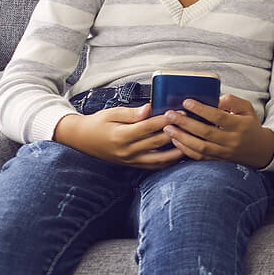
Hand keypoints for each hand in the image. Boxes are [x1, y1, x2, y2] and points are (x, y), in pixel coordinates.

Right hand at [53, 104, 181, 168]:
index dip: (165, 120)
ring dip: (177, 151)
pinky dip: (168, 162)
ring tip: (192, 141)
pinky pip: (154, 166)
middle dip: (176, 132)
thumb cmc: (98, 123)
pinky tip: (181, 154)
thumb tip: (149, 108)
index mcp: (121, 136)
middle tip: (191, 124)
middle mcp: (127, 151)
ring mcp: (130, 160)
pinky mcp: (133, 165)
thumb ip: (131, 112)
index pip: (148, 127)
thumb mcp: (111, 113)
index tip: (179, 112)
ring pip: (159, 159)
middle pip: (157, 142)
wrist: (82, 139)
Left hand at [162, 94, 273, 168]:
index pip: (218, 117)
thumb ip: (231, 101)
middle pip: (206, 132)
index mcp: (240, 126)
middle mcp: (232, 141)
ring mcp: (224, 152)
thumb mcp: (247, 109)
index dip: (202, 110)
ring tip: (168, 128)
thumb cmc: (249, 125)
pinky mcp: (217, 160)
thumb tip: (214, 99)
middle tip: (170, 115)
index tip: (187, 102)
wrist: (259, 149)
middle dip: (185, 123)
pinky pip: (199, 156)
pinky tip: (175, 140)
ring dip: (181, 137)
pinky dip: (185, 149)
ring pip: (200, 147)